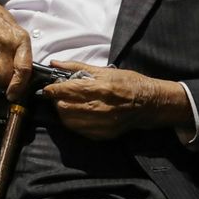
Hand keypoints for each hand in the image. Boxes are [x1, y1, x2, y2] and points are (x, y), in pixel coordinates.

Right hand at [0, 0, 32, 100]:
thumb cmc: (2, 24)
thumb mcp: (18, 34)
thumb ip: (22, 55)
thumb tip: (24, 80)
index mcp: (20, 39)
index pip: (23, 68)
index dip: (19, 85)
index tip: (14, 94)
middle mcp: (4, 41)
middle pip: (4, 75)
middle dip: (3, 84)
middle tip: (2, 82)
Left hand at [39, 60, 191, 139]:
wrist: (150, 104)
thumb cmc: (129, 83)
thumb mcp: (104, 70)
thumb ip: (76, 67)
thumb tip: (54, 64)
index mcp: (99, 88)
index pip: (65, 91)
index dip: (52, 90)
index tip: (48, 88)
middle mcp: (99, 107)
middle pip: (63, 107)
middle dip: (56, 100)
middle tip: (59, 95)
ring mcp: (102, 123)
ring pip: (68, 120)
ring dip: (63, 112)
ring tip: (67, 104)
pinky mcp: (103, 134)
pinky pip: (79, 130)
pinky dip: (73, 122)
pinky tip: (77, 114)